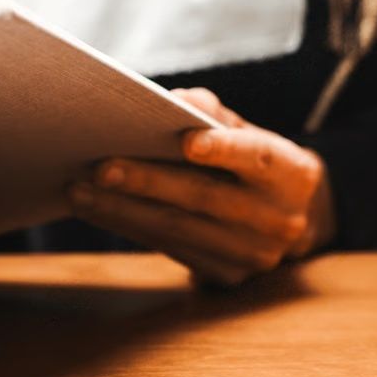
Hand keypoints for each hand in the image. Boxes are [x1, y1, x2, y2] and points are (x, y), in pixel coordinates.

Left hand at [68, 88, 335, 286]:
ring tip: (81, 191)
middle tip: (100, 167)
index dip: (224, 149)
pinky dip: (130, 228)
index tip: (186, 141)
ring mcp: (253, 255)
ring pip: (180, 230)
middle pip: (205, 198)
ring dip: (124, 211)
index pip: (258, 157)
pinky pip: (171, 250)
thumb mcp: (252, 133)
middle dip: (149, 182)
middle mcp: (278, 219)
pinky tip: (98, 210)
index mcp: (293, 174)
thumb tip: (174, 100)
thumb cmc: (259, 164)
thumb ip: (216, 115)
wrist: (296, 221)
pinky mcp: (226, 276)